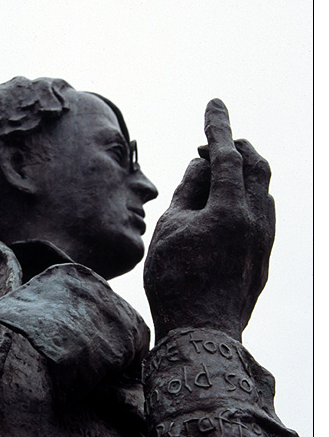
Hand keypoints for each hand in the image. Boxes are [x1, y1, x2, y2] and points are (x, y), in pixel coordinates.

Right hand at [144, 99, 274, 342]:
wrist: (202, 333)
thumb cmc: (176, 282)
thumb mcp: (170, 230)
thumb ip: (188, 191)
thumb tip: (201, 165)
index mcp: (231, 211)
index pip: (228, 155)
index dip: (218, 127)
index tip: (214, 103)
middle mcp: (257, 221)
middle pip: (257, 165)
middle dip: (236, 147)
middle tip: (209, 146)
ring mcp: (265, 240)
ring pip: (263, 189)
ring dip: (242, 173)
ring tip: (213, 178)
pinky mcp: (265, 256)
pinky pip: (263, 212)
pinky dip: (246, 197)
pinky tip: (224, 208)